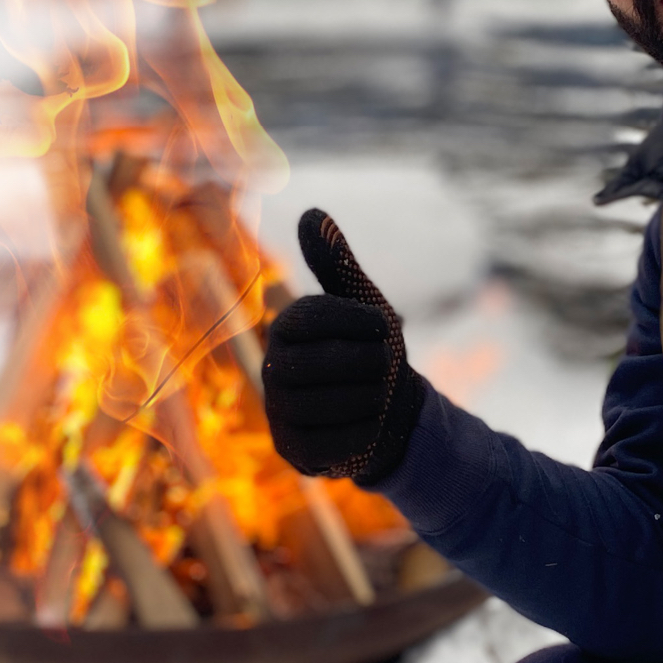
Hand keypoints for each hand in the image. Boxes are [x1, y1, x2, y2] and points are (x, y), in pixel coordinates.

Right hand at [261, 208, 427, 482]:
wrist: (389, 414)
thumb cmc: (372, 351)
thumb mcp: (363, 303)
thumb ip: (337, 263)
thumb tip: (311, 212)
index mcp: (285, 327)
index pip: (312, 317)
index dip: (356, 321)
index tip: (383, 325)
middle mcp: (272, 368)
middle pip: (321, 364)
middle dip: (368, 364)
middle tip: (387, 364)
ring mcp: (278, 412)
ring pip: (329, 405)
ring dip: (370, 399)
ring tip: (379, 394)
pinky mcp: (291, 449)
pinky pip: (332, 443)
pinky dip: (364, 432)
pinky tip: (371, 423)